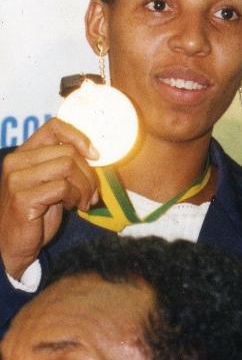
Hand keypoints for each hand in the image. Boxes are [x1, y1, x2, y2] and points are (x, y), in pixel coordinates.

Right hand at [0, 118, 98, 278]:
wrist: (14, 244)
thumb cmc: (37, 212)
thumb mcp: (52, 182)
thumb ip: (65, 165)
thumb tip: (96, 154)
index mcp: (24, 153)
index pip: (54, 127)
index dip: (80, 137)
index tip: (95, 156)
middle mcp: (16, 162)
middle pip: (69, 152)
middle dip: (89, 174)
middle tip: (92, 192)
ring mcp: (16, 179)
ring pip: (68, 167)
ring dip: (85, 186)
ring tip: (83, 201)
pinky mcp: (22, 198)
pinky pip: (62, 187)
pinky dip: (75, 197)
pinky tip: (73, 207)